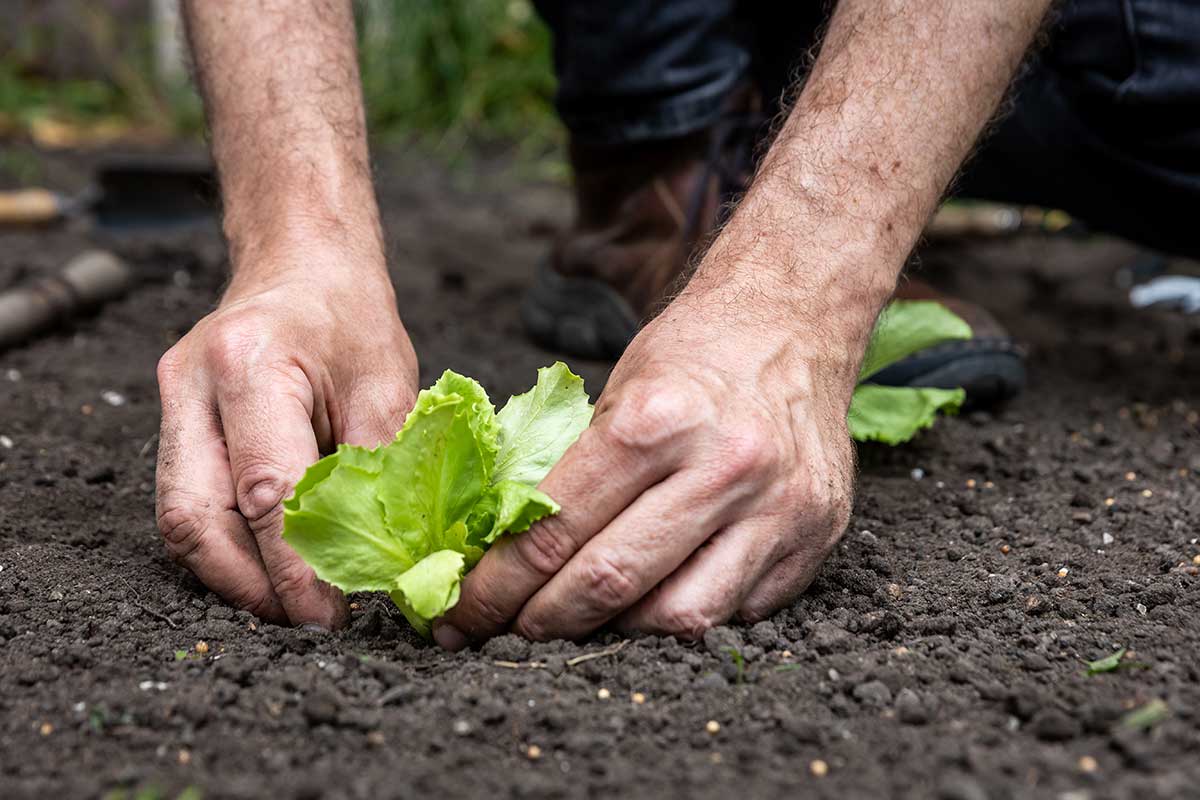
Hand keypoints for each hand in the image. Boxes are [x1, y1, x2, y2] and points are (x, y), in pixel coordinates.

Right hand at [155, 244, 417, 627]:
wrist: (301, 262)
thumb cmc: (347, 313)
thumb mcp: (387, 380)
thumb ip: (383, 466)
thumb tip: (387, 556)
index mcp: (251, 366)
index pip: (267, 491)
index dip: (296, 567)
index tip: (328, 616)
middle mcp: (193, 386)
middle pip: (195, 515)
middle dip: (248, 584)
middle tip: (302, 622)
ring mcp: (173, 402)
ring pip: (180, 516)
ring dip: (231, 573)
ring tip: (287, 604)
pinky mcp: (174, 420)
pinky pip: (188, 498)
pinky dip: (225, 542)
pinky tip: (267, 564)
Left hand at [435, 281, 857, 645]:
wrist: (795, 322)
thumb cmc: (694, 355)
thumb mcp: (619, 391)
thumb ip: (575, 471)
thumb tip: (506, 555)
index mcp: (658, 421)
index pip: (557, 531)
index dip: (499, 586)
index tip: (465, 613)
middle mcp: (725, 468)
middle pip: (612, 582)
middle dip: (543, 622)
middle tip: (508, 632)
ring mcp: (779, 508)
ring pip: (682, 617)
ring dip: (618, 634)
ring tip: (584, 623)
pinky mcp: (815, 537)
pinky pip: (739, 610)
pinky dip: (687, 615)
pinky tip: (657, 599)